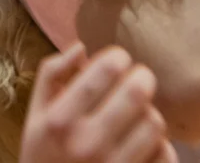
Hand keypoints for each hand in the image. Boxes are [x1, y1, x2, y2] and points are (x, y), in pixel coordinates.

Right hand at [21, 44, 176, 162]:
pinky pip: (164, 154)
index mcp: (59, 121)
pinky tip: (143, 143)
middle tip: (136, 80)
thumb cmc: (43, 158)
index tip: (117, 61)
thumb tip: (81, 47)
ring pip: (155, 122)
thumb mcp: (34, 118)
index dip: (118, 57)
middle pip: (138, 92)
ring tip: (137, 116)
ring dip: (148, 113)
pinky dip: (158, 145)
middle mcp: (87, 145)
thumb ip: (52, 76)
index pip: (105, 72)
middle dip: (141, 78)